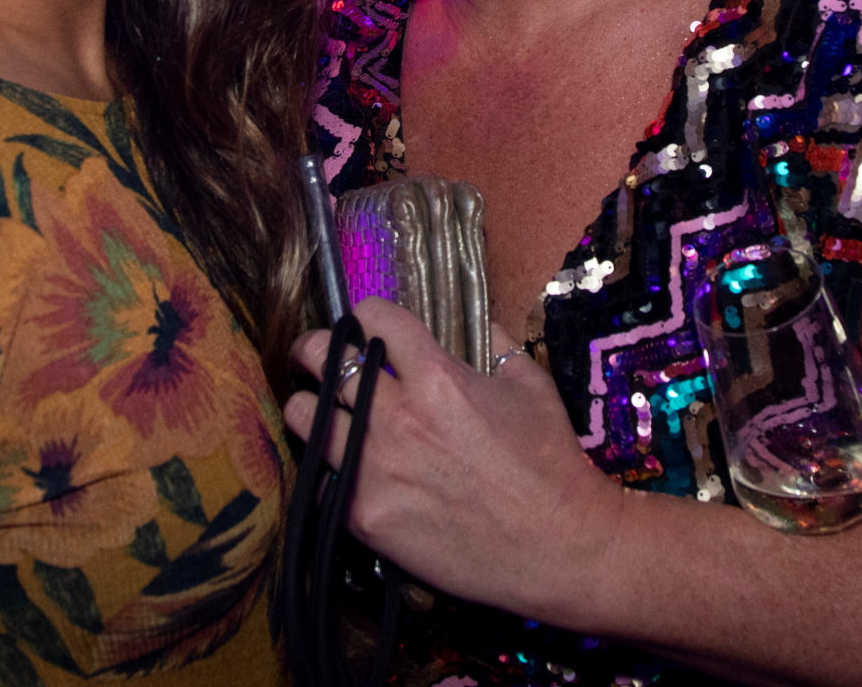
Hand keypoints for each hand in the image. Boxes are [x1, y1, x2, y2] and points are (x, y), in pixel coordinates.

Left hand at [285, 300, 626, 621]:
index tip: (367, 325)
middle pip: (321, 358)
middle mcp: (397, 416)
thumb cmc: (550, 463)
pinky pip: (318, 478)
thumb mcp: (532, 385)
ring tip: (322, 413)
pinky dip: (327, 470)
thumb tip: (476, 320)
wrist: (558, 547)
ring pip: (303, 415)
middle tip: (317, 359)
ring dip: (311, 407)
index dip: (368, 314)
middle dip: (314, 350)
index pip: (372, 315)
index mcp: (437, 377)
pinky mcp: (364, 516)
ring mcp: (375, 468)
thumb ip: (496, 344)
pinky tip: (343, 470)